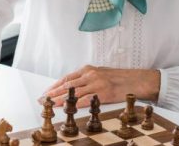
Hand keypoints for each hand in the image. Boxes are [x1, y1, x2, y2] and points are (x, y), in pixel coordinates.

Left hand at [42, 65, 160, 107]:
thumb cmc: (119, 78)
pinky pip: (86, 100)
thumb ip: (86, 79)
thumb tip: (72, 87)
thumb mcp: (100, 74)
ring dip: (60, 100)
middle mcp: (91, 75)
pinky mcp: (103, 93)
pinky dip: (75, 104)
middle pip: (67, 85)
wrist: (136, 80)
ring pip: (73, 93)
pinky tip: (67, 107)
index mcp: (89, 69)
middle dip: (53, 93)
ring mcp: (96, 84)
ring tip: (50, 104)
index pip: (67, 78)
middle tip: (42, 99)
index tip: (46, 92)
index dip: (55, 86)